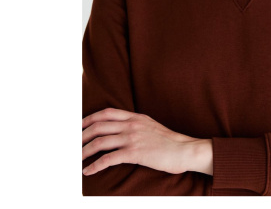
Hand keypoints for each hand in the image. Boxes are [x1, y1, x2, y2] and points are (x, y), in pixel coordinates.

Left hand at [82, 108, 201, 175]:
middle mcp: (132, 125)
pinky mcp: (134, 153)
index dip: (89, 118)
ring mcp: (133, 138)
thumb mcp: (151, 127)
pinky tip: (88, 171)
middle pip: (99, 125)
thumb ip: (136, 125)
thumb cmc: (169, 142)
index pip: (107, 113)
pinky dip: (95, 165)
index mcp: (135, 117)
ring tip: (76, 159)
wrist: (184, 150)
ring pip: (100, 141)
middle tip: (72, 145)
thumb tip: (121, 130)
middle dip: (82, 135)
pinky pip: (108, 158)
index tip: (79, 126)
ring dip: (84, 151)